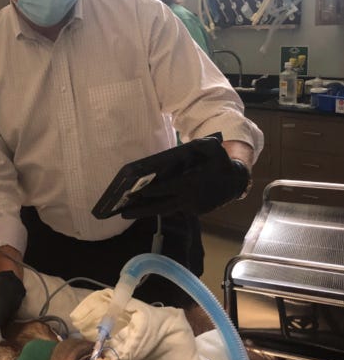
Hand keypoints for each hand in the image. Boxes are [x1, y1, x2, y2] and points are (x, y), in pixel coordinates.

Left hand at [120, 137, 249, 219]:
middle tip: (122, 213)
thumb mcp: (212, 148)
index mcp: (192, 183)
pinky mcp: (195, 212)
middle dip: (142, 210)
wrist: (237, 181)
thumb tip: (181, 149)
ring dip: (149, 211)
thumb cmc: (220, 162)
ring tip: (129, 212)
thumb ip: (198, 146)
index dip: (151, 191)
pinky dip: (162, 208)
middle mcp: (191, 199)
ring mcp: (193, 208)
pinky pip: (176, 210)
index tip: (135, 193)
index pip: (167, 189)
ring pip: (167, 210)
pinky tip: (147, 206)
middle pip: (162, 207)